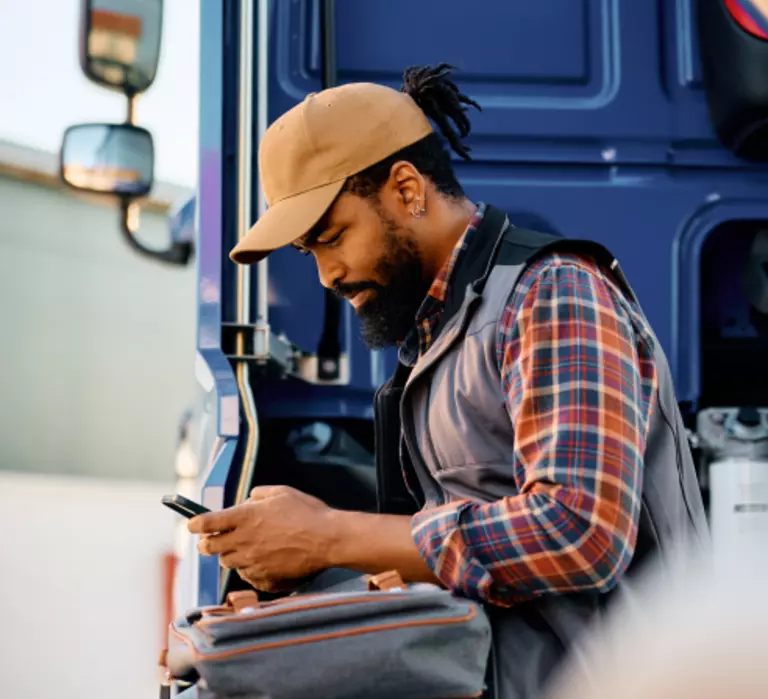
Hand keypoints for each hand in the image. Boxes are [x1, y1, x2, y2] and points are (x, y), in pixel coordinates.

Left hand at [187, 485, 336, 590]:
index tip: (192, 524)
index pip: (206, 523)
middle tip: (209, 540)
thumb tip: (247, 501)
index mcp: (244, 517)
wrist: (328, 539)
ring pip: (228, 562)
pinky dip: (248, 568)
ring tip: (243, 548)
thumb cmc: (307, 512)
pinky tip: (261, 561)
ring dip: (230, 555)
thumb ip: (258, 496)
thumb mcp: (281, 492)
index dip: (195, 524)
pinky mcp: (263, 577)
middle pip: (209, 548)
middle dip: (206, 543)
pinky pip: (246, 576)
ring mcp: (252, 562)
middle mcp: (243, 541)